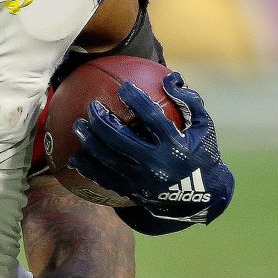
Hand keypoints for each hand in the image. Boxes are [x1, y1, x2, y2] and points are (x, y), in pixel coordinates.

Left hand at [69, 72, 231, 224]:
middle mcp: (156, 164)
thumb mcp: (204, 128)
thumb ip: (189, 102)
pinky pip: (105, 179)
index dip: (138, 101)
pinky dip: (88, 168)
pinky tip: (73, 157)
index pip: (153, 120)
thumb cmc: (202, 154)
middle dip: (103, 122)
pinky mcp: (132, 192)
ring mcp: (142, 180)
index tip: (124, 87)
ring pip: (109, 159)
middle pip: (122, 140)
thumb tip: (169, 78)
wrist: (202, 199)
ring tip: (77, 125)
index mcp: (175, 146)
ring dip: (90, 141)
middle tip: (92, 106)